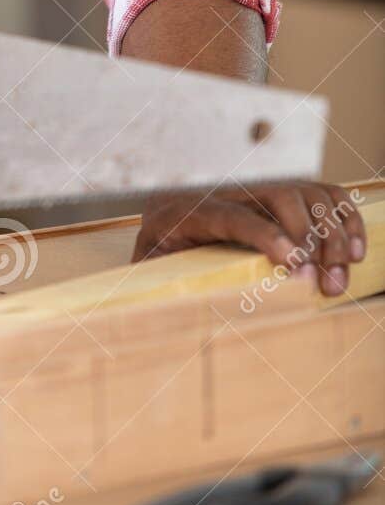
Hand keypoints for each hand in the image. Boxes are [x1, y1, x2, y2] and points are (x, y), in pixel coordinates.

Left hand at [133, 183, 365, 297]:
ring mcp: (253, 189)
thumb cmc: (158, 265)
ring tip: (339, 278)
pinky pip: (320, 193)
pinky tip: (354, 250)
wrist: (160, 235)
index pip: (231, 214)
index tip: (296, 265)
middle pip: (279, 196)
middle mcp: (222, 191)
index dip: (266, 235)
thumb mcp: (149, 277)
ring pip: (305, 192)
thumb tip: (176, 315)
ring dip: (332, 234)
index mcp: (184, 212)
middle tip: (327, 286)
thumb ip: (159, 290)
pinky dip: (344, 217)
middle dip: (311, 240)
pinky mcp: (277, 196)